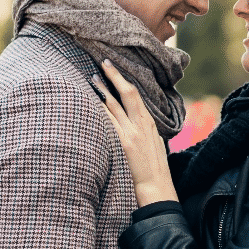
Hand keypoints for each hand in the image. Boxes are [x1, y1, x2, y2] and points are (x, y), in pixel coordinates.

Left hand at [98, 59, 177, 205]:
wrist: (156, 186)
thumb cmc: (153, 168)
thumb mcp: (154, 143)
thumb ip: (144, 129)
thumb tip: (133, 119)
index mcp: (150, 122)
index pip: (137, 95)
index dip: (125, 80)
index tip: (115, 69)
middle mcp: (143, 124)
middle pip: (128, 93)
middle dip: (115, 76)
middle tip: (104, 62)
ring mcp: (133, 132)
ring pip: (116, 104)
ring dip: (103, 89)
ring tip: (93, 77)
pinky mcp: (125, 142)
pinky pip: (110, 121)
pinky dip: (101, 108)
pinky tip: (92, 100)